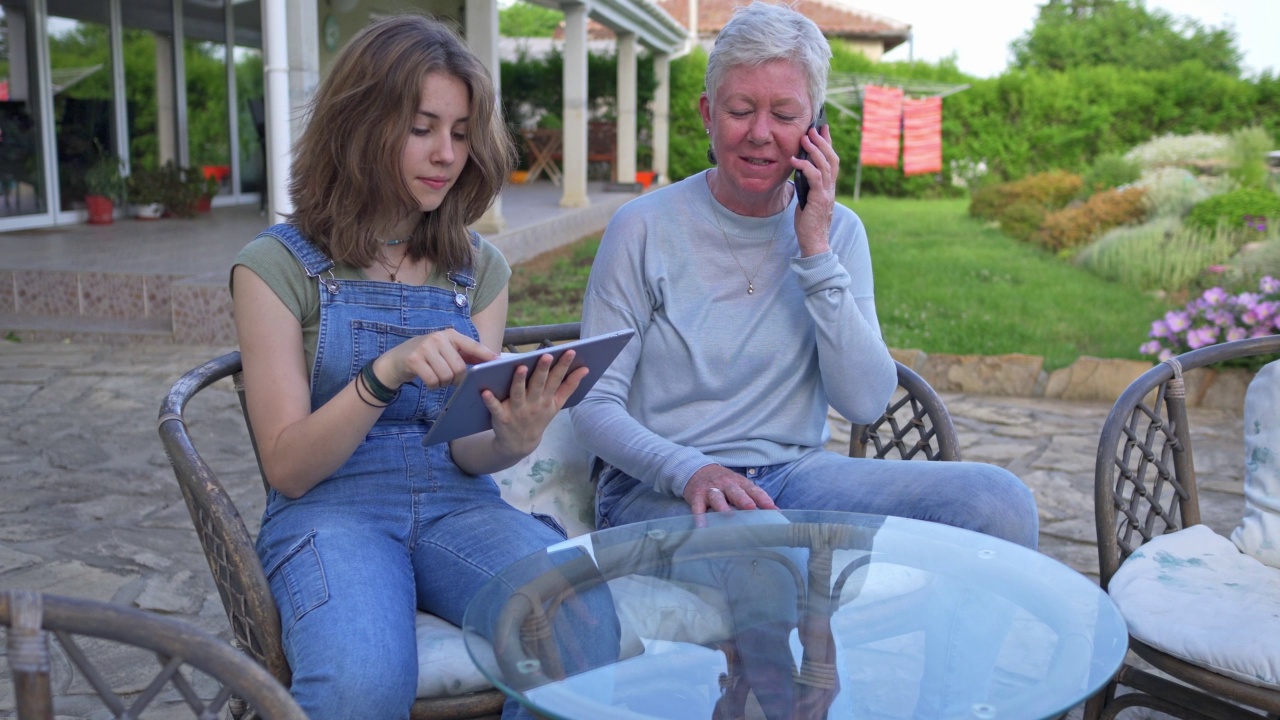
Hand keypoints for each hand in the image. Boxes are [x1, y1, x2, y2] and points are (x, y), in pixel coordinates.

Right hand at [374, 328, 496, 388]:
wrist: (396, 359)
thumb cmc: (426, 356)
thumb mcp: (445, 350)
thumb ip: (465, 354)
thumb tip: (490, 358)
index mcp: (450, 334)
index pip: (472, 345)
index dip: (485, 354)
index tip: (497, 361)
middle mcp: (438, 338)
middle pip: (459, 367)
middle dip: (457, 379)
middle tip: (450, 379)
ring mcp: (425, 347)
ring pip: (447, 375)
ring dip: (444, 383)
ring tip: (437, 378)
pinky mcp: (414, 359)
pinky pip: (433, 380)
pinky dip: (433, 386)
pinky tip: (428, 380)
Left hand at [483, 349, 588, 456]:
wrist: (519, 444)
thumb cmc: (538, 417)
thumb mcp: (556, 405)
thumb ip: (569, 386)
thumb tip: (585, 369)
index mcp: (547, 399)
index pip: (557, 379)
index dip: (563, 366)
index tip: (570, 351)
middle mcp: (534, 404)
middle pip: (538, 384)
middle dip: (542, 370)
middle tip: (546, 355)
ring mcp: (517, 411)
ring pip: (518, 393)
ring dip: (519, 381)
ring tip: (520, 367)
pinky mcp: (501, 417)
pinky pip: (495, 408)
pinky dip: (490, 401)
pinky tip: (484, 391)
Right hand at [683, 464, 777, 513]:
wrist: (697, 469)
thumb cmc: (724, 483)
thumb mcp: (739, 485)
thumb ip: (755, 497)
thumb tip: (776, 512)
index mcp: (739, 483)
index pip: (753, 490)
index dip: (763, 499)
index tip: (774, 510)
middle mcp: (726, 485)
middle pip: (735, 491)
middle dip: (743, 499)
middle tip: (751, 508)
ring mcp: (710, 490)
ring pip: (717, 497)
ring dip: (722, 506)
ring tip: (727, 516)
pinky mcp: (696, 496)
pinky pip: (697, 507)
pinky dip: (699, 517)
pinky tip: (702, 527)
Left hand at [791, 123, 836, 256]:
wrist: (814, 242)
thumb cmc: (809, 223)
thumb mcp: (808, 199)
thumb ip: (807, 186)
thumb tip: (799, 171)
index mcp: (829, 187)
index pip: (831, 160)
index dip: (828, 143)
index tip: (823, 128)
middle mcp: (831, 188)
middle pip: (831, 158)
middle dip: (822, 141)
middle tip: (813, 129)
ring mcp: (827, 193)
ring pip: (824, 165)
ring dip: (814, 150)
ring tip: (805, 138)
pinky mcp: (819, 199)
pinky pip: (815, 177)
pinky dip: (805, 166)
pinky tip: (795, 160)